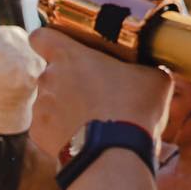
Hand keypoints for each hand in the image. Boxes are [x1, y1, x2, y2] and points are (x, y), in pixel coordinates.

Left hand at [29, 28, 172, 156]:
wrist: (114, 153)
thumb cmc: (134, 109)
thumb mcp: (153, 77)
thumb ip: (140, 65)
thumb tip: (148, 67)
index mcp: (69, 57)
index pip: (40, 36)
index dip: (50, 40)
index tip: (61, 46)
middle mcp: (47, 78)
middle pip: (52, 72)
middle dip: (70, 79)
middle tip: (96, 92)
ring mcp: (39, 106)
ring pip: (51, 100)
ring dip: (66, 105)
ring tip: (94, 118)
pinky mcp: (37, 132)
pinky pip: (49, 125)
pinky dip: (62, 129)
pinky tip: (84, 135)